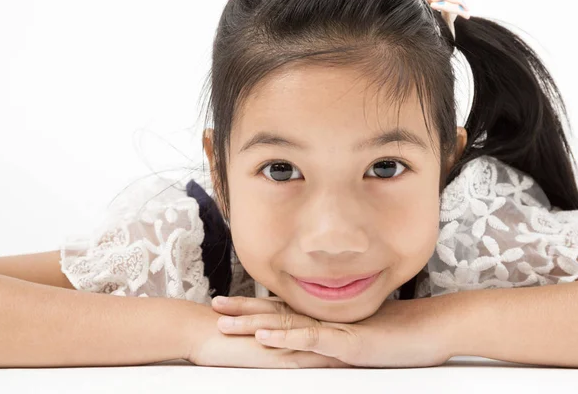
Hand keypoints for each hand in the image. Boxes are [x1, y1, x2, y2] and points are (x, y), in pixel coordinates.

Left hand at [212, 295, 454, 367]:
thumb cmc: (401, 334)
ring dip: (254, 324)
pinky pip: (313, 340)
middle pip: (277, 313)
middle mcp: (326, 320)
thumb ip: (339, 335)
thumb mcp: (362, 335)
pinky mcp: (348, 342)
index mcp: (327, 318)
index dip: (256, 307)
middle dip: (243, 311)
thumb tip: (324, 339)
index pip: (284, 310)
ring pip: (287, 325)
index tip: (232, 305)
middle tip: (215, 306)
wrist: (433, 329)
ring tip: (225, 323)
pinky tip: (266, 338)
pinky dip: (287, 338)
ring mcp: (335, 330)